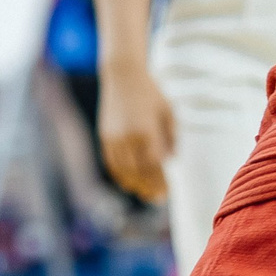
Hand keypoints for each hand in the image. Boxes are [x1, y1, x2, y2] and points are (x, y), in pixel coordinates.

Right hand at [97, 61, 174, 202]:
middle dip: (149, 187)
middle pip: (139, 171)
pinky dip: (119, 174)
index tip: (167, 193)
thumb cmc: (151, 93)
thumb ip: (170, 137)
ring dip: (134, 184)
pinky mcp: (104, 135)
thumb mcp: (168, 112)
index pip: (155, 165)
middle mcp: (128, 137)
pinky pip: (111, 162)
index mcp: (147, 132)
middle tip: (158, 200)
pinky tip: (128, 182)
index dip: (160, 182)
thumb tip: (171, 160)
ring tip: (144, 194)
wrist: (123, 76)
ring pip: (123, 169)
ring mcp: (113, 137)